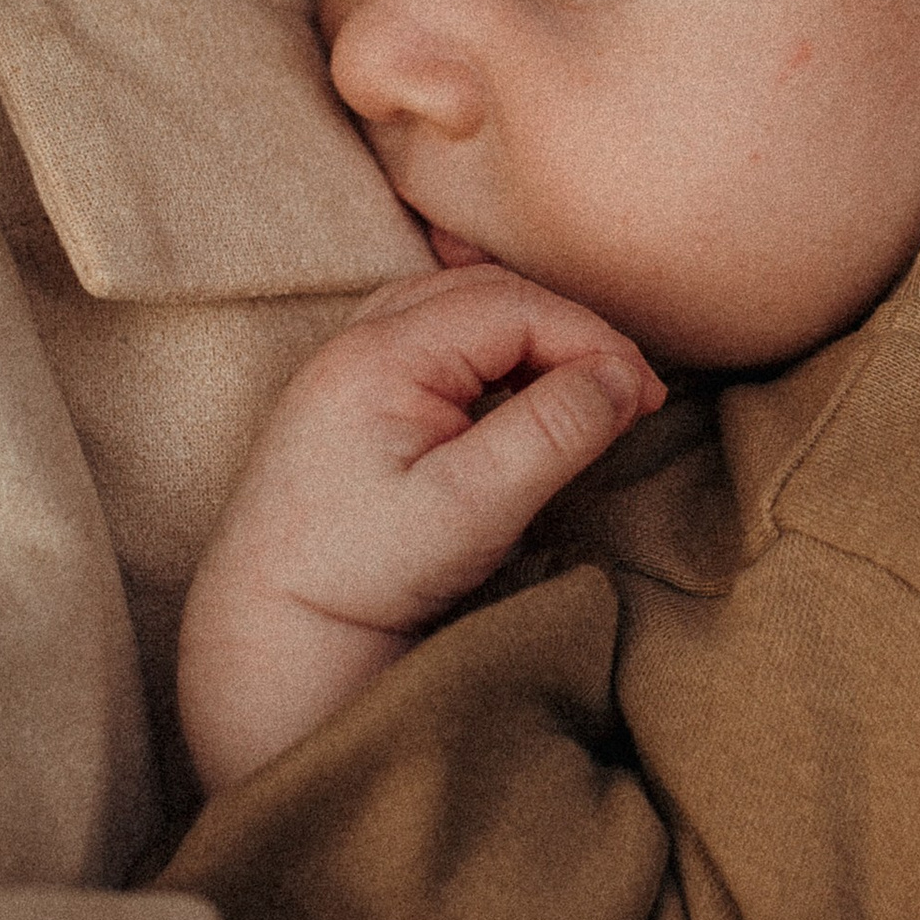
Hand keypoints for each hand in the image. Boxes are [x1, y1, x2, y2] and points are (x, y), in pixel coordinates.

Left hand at [179, 264, 663, 790]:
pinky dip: (493, 348)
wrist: (274, 626)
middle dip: (570, 333)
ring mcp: (347, 361)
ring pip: (462, 306)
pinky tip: (519, 393)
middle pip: (490, 293)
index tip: (645, 399)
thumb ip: (549, 435)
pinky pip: (435, 334)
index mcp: (380, 356)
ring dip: (532, 335)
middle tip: (627, 396)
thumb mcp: (470, 510)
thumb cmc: (365, 574)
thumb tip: (623, 378)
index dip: (593, 341)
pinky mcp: (350, 391)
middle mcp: (356, 341)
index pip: (516, 306)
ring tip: (582, 394)